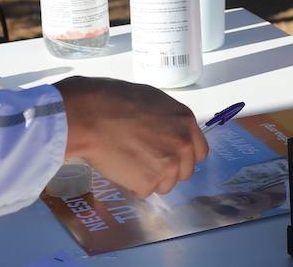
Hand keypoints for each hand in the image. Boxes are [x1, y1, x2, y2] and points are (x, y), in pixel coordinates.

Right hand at [56, 76, 208, 198]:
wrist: (93, 116)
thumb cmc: (115, 100)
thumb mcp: (154, 101)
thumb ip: (168, 121)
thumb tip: (166, 132)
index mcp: (186, 121)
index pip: (200, 152)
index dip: (184, 156)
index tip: (170, 156)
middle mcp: (183, 145)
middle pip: (185, 172)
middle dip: (168, 170)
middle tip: (145, 162)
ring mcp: (168, 165)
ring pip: (165, 185)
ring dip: (150, 179)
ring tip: (129, 164)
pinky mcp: (149, 182)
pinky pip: (144, 192)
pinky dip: (132, 186)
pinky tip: (120, 169)